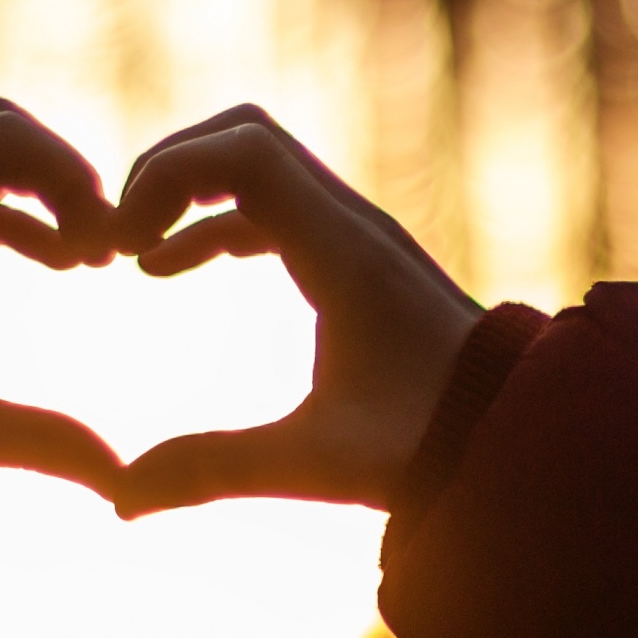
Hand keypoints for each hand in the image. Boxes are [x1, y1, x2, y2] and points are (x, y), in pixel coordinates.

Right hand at [111, 105, 481, 517]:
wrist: (522, 437)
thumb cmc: (429, 448)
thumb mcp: (315, 462)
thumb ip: (213, 470)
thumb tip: (119, 499)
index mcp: (343, 252)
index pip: (243, 151)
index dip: (167, 174)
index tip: (121, 243)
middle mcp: (353, 224)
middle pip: (244, 138)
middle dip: (169, 173)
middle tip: (115, 238)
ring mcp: (358, 236)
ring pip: (258, 168)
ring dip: (189, 197)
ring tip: (132, 256)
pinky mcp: (358, 260)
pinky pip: (273, 207)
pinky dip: (215, 223)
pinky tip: (171, 270)